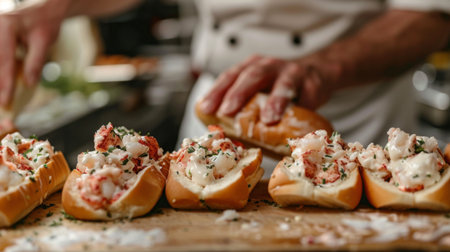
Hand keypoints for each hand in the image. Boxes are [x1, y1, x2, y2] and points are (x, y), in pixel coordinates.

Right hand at [0, 0, 69, 105]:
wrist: (45, 8)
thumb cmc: (46, 22)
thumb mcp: (45, 42)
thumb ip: (35, 63)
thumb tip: (28, 84)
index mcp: (6, 25)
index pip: (4, 60)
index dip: (5, 83)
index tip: (6, 101)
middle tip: (1, 104)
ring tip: (2, 96)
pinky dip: (1, 71)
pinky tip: (3, 85)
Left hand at [199, 55, 338, 124]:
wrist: (317, 74)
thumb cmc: (279, 89)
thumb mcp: (259, 92)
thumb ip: (244, 107)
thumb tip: (221, 133)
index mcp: (251, 68)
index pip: (230, 76)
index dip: (217, 91)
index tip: (205, 108)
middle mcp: (269, 66)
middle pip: (252, 75)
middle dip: (238, 94)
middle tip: (228, 112)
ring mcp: (292, 72)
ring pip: (283, 83)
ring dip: (275, 100)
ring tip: (268, 119)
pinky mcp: (313, 81)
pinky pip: (308, 93)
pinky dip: (304, 104)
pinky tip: (301, 116)